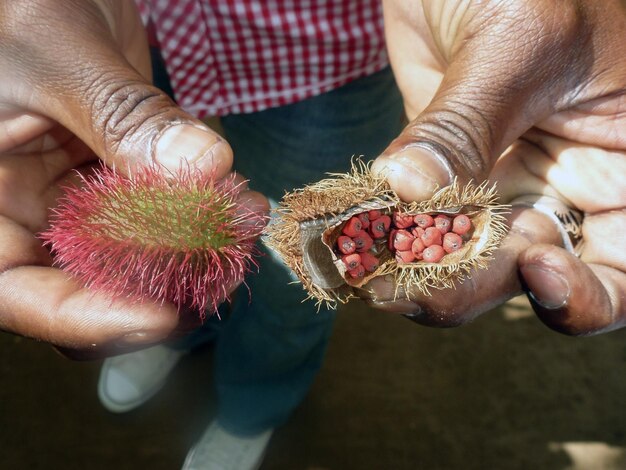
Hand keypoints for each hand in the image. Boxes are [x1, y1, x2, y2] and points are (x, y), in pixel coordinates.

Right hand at [0, 0, 267, 354]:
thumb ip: (126, 117)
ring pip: (140, 256)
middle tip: (222, 266)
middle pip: (91, 287)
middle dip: (162, 285)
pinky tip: (235, 197)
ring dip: (196, 249)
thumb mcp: (56, 54)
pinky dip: (202, 212)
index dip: (90, 318)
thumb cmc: (17, 4)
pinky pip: (167, 213)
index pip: (20, 295)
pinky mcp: (123, 181)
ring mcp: (80, 201)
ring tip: (240, 222)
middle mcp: (28, 215)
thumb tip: (206, 167)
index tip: (166, 315)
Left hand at [367, 0, 625, 334]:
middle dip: (470, 290)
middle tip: (408, 283)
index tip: (535, 270)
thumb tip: (409, 190)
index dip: (586, 295)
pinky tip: (353, 236)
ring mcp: (496, 185)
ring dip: (413, 273)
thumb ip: (466, 124)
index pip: (619, 271)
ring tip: (366, 266)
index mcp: (618, 170)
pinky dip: (383, 234)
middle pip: (526, 279)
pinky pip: (412, 220)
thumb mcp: (519, 41)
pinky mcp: (440, 173)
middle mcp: (561, 190)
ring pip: (461, 261)